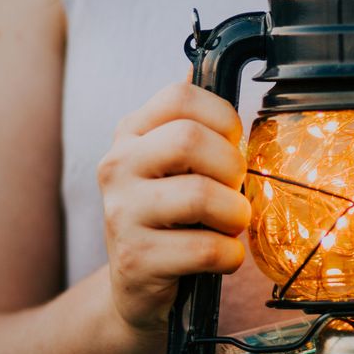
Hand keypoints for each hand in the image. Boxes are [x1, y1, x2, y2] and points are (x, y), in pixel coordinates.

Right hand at [97, 82, 250, 333]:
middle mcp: (117, 165)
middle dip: (232, 167)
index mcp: (132, 134)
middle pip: (190, 140)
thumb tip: (207, 63)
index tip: (233, 145)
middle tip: (235, 190)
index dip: (223, 118)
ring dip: (235, 215)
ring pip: (201, 195)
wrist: (139, 291)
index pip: (181, 97)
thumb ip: (192, 122)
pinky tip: (222, 258)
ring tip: (230, 225)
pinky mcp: (135, 259)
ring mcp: (121, 212)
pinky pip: (206, 249)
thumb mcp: (176, 166)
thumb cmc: (171, 220)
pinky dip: (230, 256)